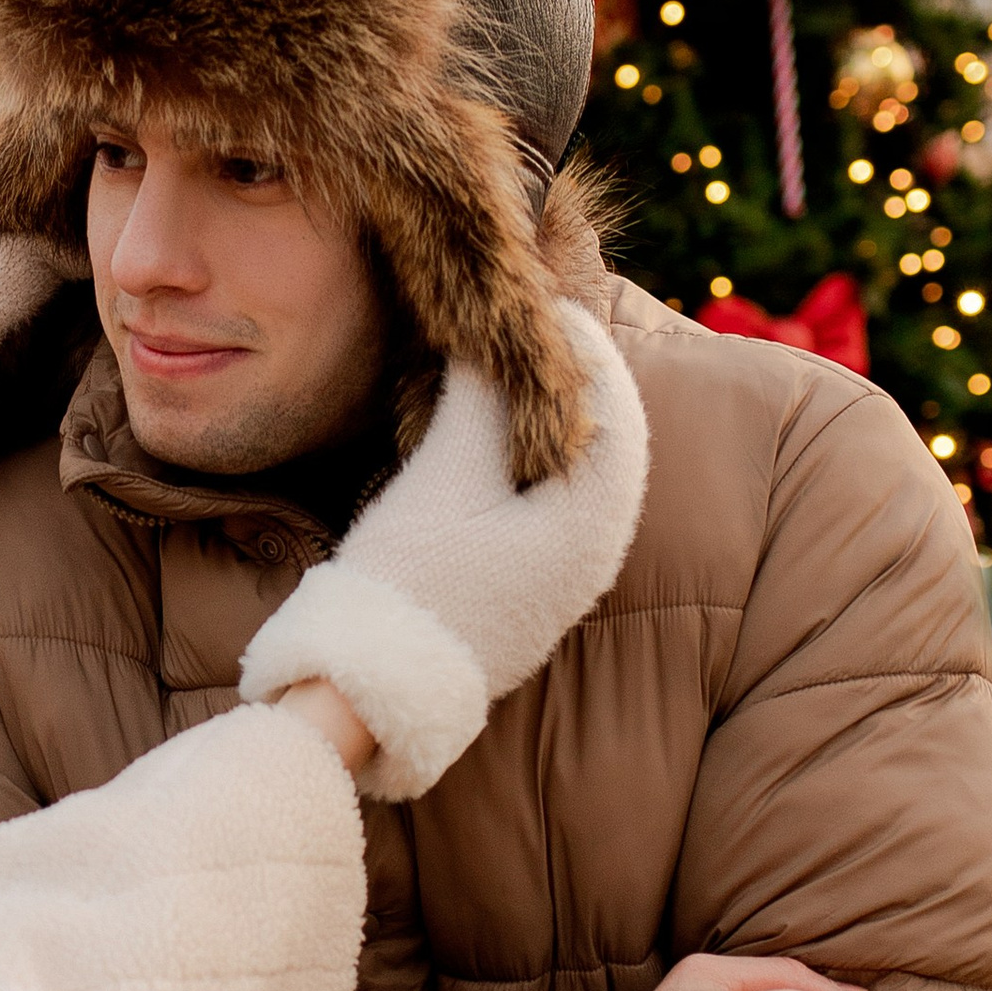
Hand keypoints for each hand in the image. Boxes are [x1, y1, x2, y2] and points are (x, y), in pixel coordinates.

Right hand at [236, 324, 648, 801]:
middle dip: (580, 383)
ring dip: (561, 425)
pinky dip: (544, 466)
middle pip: (611, 443)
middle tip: (537, 334)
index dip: (586, 348)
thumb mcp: (446, 472)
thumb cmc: (413, 577)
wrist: (374, 684)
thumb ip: (482, 398)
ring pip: (587, 478)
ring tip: (519, 378)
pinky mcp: (539, 596)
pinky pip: (563, 510)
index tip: (548, 307)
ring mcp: (573, 582)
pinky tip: (506, 445)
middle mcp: (600, 554)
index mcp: (593, 521)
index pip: (617, 407)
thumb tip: (497, 341)